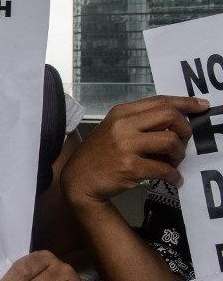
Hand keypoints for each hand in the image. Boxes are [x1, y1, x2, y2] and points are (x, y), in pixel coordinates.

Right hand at [62, 95, 208, 208]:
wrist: (79, 179)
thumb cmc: (99, 154)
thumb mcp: (113, 129)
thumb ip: (138, 122)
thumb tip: (174, 122)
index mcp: (121, 113)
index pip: (160, 100)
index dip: (185, 102)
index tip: (202, 105)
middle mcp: (123, 125)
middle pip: (170, 115)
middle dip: (185, 129)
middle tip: (183, 142)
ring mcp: (126, 146)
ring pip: (171, 141)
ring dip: (180, 154)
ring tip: (173, 162)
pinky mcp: (130, 167)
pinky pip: (165, 169)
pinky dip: (174, 176)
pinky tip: (173, 178)